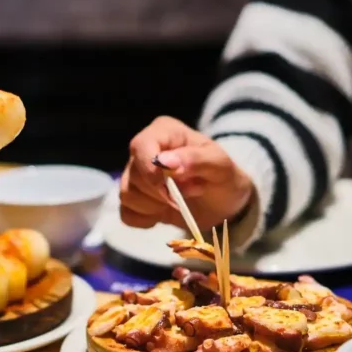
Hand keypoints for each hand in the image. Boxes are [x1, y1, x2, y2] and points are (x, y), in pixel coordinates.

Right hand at [120, 116, 252, 231]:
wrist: (225, 204)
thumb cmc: (224, 177)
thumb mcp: (221, 166)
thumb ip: (196, 159)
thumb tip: (163, 161)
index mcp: (163, 132)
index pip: (141, 146)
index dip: (150, 169)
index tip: (168, 186)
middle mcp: (144, 150)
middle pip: (134, 175)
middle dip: (163, 192)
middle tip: (189, 193)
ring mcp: (135, 175)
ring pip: (127, 194)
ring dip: (155, 207)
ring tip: (179, 202)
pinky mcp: (134, 200)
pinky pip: (127, 214)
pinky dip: (145, 220)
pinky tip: (162, 215)